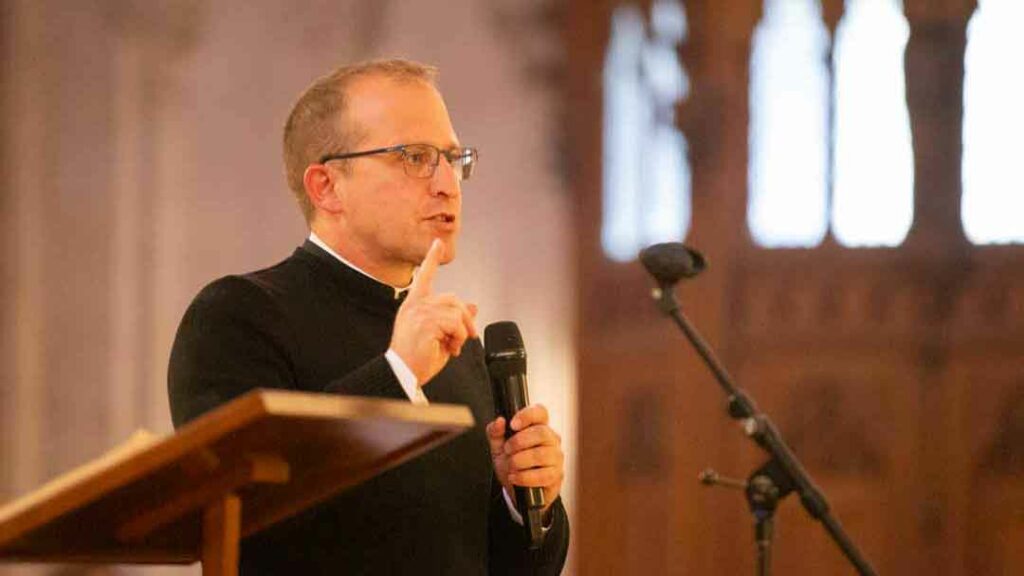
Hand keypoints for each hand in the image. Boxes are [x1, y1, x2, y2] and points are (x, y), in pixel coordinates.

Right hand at [390, 239, 477, 384]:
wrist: (402, 373)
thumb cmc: (417, 358)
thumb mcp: (440, 335)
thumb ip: (454, 318)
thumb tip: (473, 306)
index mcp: (414, 305)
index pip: (424, 276)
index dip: (431, 258)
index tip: (438, 243)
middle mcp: (415, 305)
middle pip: (452, 299)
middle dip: (465, 318)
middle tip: (469, 336)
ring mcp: (420, 312)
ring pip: (456, 313)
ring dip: (461, 332)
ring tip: (452, 346)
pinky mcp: (426, 322)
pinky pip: (455, 324)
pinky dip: (459, 338)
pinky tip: (450, 348)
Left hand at [486, 404, 563, 515]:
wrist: (517, 491)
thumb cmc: (511, 464)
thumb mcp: (498, 448)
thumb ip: (495, 433)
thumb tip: (499, 420)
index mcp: (538, 426)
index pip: (540, 412)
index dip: (527, 415)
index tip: (512, 425)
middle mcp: (552, 439)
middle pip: (541, 432)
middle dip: (519, 442)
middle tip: (507, 450)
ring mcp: (556, 457)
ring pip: (541, 454)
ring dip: (520, 461)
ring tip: (510, 466)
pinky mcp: (556, 475)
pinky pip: (543, 475)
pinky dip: (524, 477)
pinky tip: (514, 477)